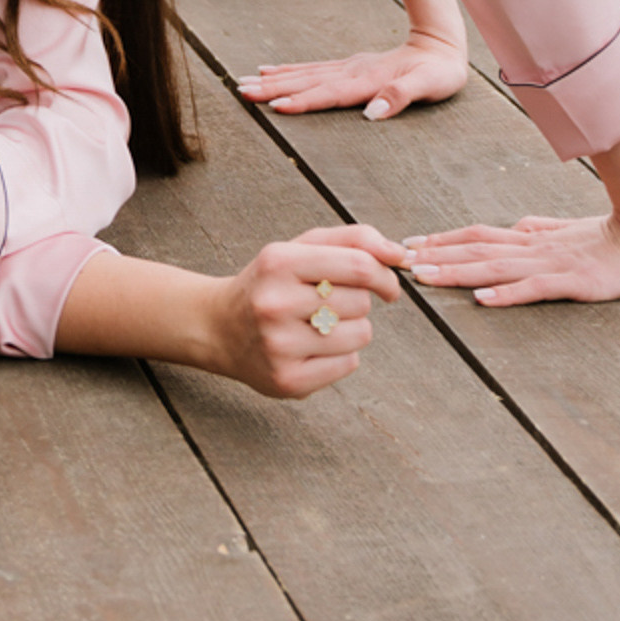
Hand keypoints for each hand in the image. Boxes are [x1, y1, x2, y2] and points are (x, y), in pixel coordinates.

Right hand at [208, 225, 403, 398]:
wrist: (220, 327)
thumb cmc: (271, 283)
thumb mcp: (301, 247)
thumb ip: (353, 240)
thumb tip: (399, 254)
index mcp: (279, 261)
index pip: (358, 265)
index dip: (385, 275)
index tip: (387, 284)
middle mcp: (275, 303)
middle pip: (361, 302)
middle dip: (356, 301)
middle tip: (326, 302)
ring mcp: (280, 345)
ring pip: (360, 335)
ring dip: (351, 329)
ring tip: (319, 325)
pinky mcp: (288, 380)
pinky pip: (348, 365)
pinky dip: (341, 356)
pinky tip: (312, 348)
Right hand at [237, 30, 468, 121]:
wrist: (440, 44)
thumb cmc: (439, 72)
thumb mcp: (430, 86)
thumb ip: (400, 97)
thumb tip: (373, 114)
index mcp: (369, 79)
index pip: (330, 93)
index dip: (303, 101)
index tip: (276, 106)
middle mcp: (352, 71)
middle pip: (307, 81)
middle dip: (274, 88)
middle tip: (243, 92)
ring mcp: (347, 66)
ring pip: (304, 74)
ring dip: (274, 79)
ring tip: (246, 82)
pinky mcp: (347, 66)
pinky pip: (310, 69)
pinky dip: (288, 70)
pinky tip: (269, 70)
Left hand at [402, 208, 619, 306]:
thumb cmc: (610, 238)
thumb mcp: (567, 234)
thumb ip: (540, 231)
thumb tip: (515, 228)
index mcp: (530, 238)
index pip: (478, 235)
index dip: (443, 240)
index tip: (410, 245)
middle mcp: (533, 248)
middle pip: (477, 250)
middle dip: (437, 256)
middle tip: (400, 261)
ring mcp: (552, 265)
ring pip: (496, 267)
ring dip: (458, 272)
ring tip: (427, 277)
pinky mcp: (575, 284)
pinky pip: (535, 289)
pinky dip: (507, 294)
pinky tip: (482, 300)